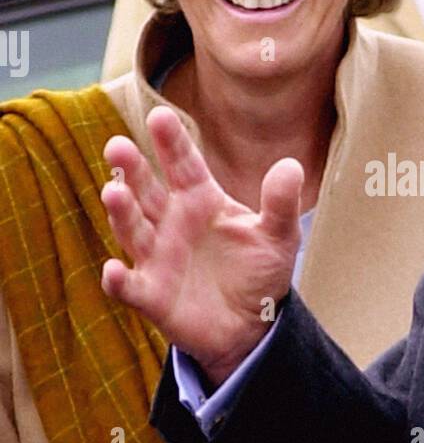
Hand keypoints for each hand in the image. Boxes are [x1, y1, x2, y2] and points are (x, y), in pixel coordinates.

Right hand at [100, 107, 302, 384]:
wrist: (252, 326)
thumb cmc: (259, 272)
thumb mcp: (278, 236)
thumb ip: (281, 203)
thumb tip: (292, 166)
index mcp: (200, 200)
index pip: (183, 164)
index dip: (171, 142)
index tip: (159, 117)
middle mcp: (171, 223)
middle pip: (146, 191)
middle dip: (132, 170)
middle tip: (117, 145)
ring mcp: (157, 258)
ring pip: (132, 230)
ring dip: (121, 212)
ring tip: (113, 192)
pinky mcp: (152, 295)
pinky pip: (130, 286)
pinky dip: (118, 280)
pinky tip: (112, 271)